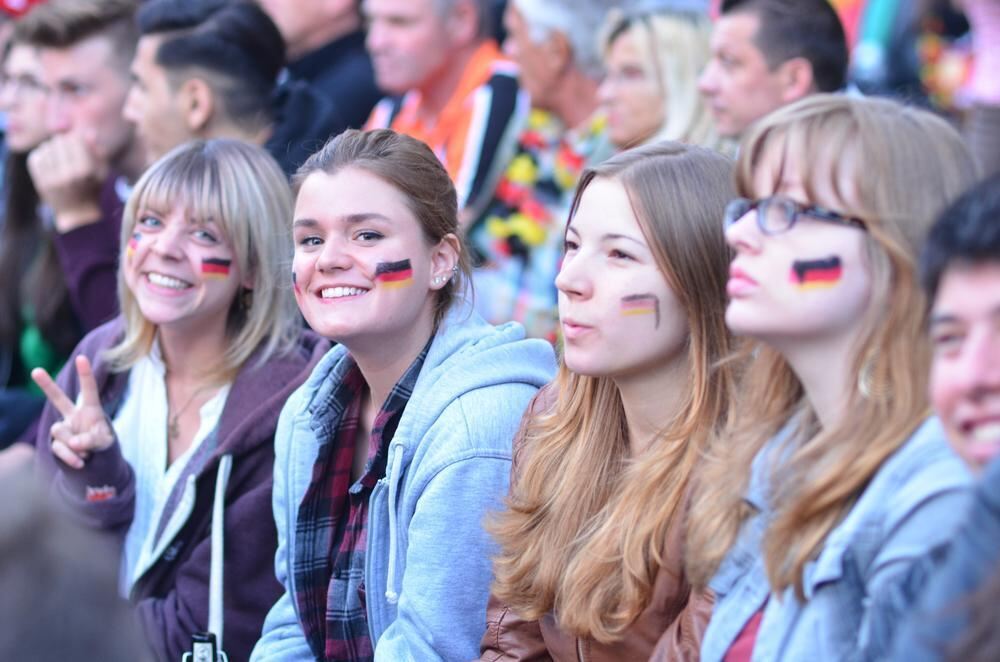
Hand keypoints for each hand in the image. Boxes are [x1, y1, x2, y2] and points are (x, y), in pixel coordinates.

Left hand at [26, 132, 105, 232]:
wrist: (77, 213)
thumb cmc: (93, 188)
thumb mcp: (103, 171)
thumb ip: (98, 151)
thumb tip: (88, 133)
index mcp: (86, 170)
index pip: (75, 138)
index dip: (77, 139)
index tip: (80, 146)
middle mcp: (68, 174)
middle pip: (60, 140)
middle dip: (64, 143)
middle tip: (69, 152)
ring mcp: (52, 179)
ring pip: (46, 146)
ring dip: (53, 149)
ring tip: (60, 159)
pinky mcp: (40, 181)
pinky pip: (37, 156)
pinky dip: (42, 157)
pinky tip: (51, 164)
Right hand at [31, 355, 114, 469]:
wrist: (93, 456)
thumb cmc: (102, 441)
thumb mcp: (104, 441)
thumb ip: (91, 440)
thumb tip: (73, 443)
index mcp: (91, 409)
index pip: (89, 390)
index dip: (85, 374)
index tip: (82, 358)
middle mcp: (74, 415)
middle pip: (59, 399)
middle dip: (46, 385)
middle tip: (35, 371)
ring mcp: (64, 428)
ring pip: (60, 433)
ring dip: (75, 445)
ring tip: (86, 451)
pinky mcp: (56, 442)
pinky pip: (59, 449)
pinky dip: (71, 457)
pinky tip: (80, 461)